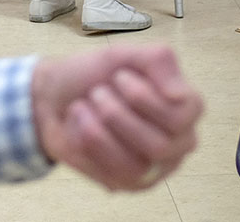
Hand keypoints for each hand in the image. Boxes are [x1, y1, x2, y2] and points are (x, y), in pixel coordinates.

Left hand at [30, 44, 202, 190]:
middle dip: (116, 114)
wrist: (53, 95)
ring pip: (135, 165)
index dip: (145, 97)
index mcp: (185, 110)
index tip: (119, 76)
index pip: (182, 116)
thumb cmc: (96, 74)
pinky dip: (87, 143)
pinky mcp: (126, 184)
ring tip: (86, 106)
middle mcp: (176, 144)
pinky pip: (110, 174)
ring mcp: (153, 168)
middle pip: (158, 145)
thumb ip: (159, 62)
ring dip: (100, 130)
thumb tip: (181, 96)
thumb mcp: (126, 54)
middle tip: (97, 92)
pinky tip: (80, 125)